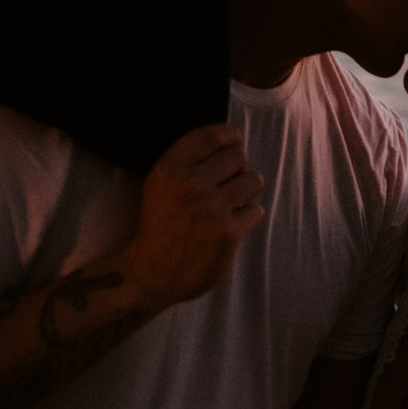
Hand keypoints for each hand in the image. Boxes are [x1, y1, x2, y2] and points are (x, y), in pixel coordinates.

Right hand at [122, 124, 264, 309]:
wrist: (151, 273)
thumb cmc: (159, 226)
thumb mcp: (160, 185)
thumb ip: (189, 163)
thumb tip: (233, 143)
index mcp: (169, 168)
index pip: (211, 135)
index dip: (229, 136)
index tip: (234, 142)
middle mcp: (190, 184)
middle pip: (237, 156)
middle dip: (237, 169)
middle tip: (226, 186)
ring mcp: (211, 208)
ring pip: (253, 180)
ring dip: (246, 192)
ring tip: (231, 204)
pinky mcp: (228, 233)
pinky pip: (256, 211)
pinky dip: (247, 219)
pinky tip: (231, 226)